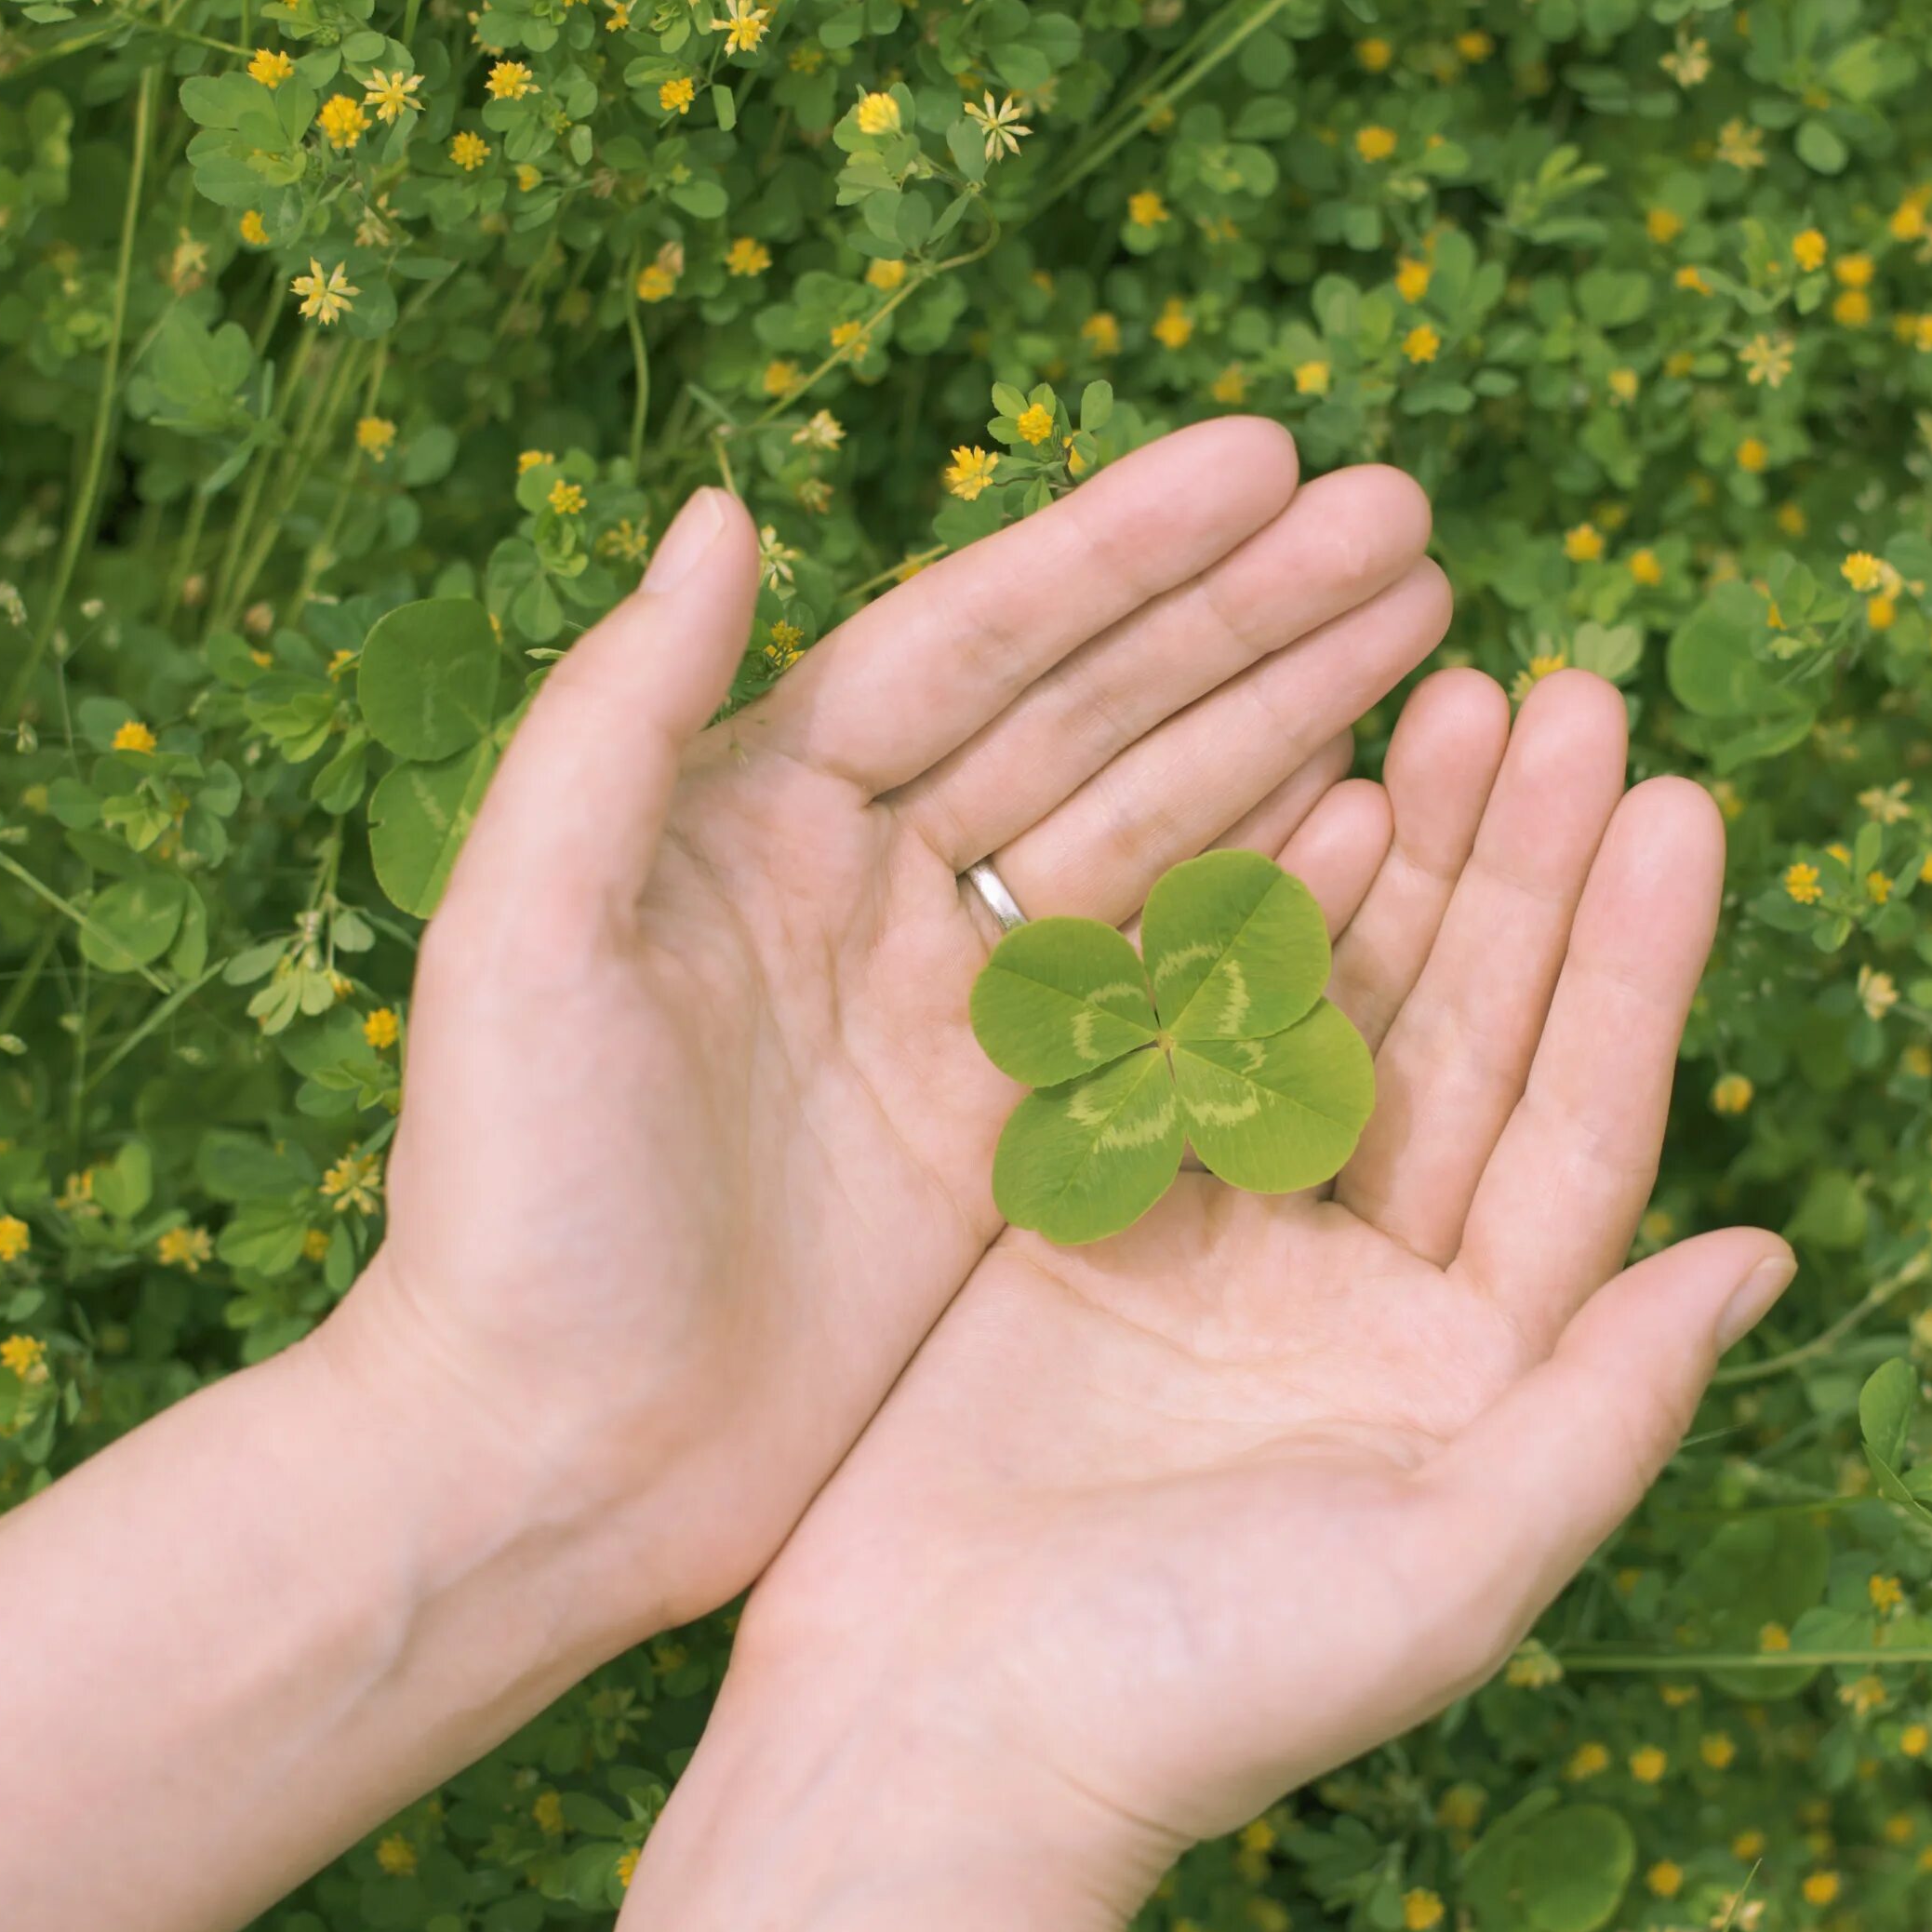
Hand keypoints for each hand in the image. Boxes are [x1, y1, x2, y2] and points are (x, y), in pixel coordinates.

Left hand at [324, 422, 1443, 1643]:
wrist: (546, 1468)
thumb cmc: (505, 1206)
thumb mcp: (516, 942)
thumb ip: (613, 722)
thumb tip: (725, 512)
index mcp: (758, 816)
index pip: (972, 644)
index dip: (1122, 551)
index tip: (1272, 463)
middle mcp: (869, 890)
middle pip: (1091, 715)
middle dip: (1246, 615)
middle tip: (1409, 525)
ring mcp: (953, 1014)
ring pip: (1150, 830)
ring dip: (1282, 726)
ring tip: (1425, 631)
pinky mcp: (1010, 1136)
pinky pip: (1166, 993)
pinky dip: (1270, 905)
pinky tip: (1375, 821)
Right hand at [727, 665, 1795, 1895]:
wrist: (931, 1743)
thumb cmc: (1202, 1694)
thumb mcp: (1451, 1571)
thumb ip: (1611, 1408)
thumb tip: (1765, 1255)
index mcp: (1471, 1373)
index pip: (1579, 1130)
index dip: (1633, 967)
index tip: (1677, 803)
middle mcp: (1364, 1293)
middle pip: (1467, 1041)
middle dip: (1521, 871)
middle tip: (1566, 695)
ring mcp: (1223, 1245)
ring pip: (1330, 1015)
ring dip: (1395, 868)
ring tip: (1449, 700)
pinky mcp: (1087, 1221)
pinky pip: (1175, 1042)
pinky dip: (1227, 926)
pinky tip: (1287, 800)